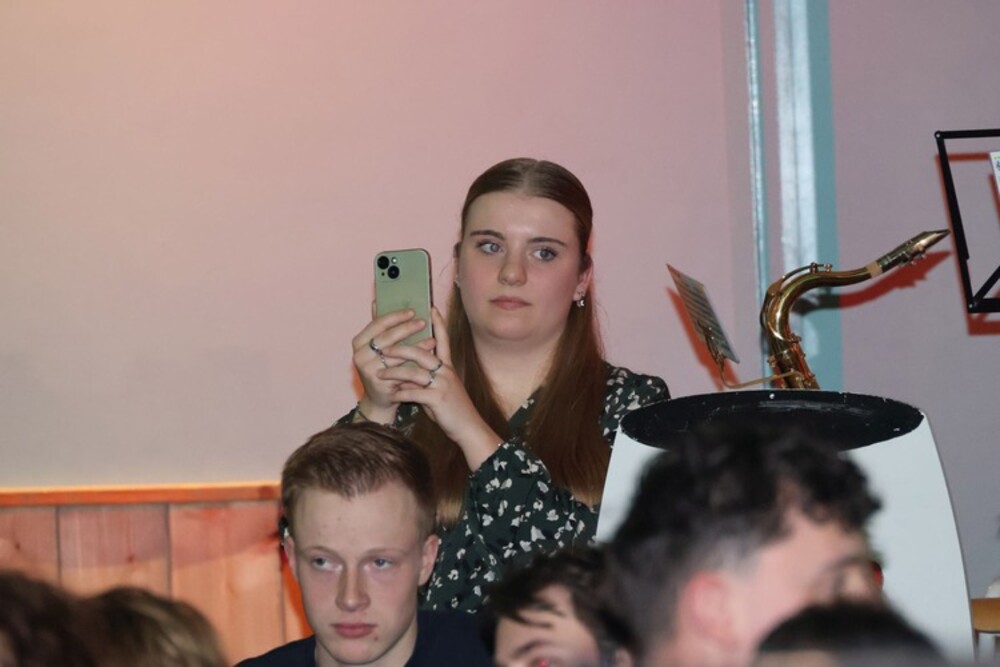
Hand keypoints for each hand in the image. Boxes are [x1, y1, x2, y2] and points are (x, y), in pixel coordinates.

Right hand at [351, 307, 432, 420]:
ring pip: (396, 354)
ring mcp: (368, 370)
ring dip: (416, 346)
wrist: (380, 398)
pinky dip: (416, 363)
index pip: (377, 324)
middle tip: (423, 322)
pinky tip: (429, 359)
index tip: (412, 310)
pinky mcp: (379, 383)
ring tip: (432, 340)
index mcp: (358, 342)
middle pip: (386, 338)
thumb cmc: (383, 367)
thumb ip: (381, 327)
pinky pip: (401, 370)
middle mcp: (359, 356)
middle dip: (407, 329)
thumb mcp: (379, 347)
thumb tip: (378, 301)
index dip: (395, 316)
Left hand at [379, 308, 500, 469]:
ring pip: (414, 372)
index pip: (443, 339)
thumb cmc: (452, 409)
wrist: (468, 427)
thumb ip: (426, 378)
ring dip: (394, 372)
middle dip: (400, 348)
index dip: (438, 323)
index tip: (431, 307)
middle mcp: (446, 371)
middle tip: (384, 347)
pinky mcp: (438, 399)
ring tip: (380, 373)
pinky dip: (401, 394)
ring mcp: (443, 384)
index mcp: (448, 366)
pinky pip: (414, 393)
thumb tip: (407, 373)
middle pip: (421, 352)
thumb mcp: (441, 388)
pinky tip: (392, 395)